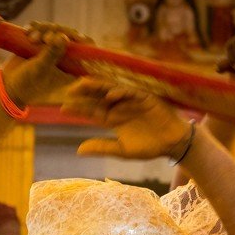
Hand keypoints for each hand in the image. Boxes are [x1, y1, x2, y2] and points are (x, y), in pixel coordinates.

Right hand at [3, 23, 85, 106]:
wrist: (10, 88)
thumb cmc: (27, 87)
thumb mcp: (39, 70)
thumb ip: (51, 54)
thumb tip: (62, 37)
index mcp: (75, 71)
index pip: (89, 52)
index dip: (86, 43)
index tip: (76, 39)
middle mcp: (69, 59)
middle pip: (74, 37)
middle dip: (60, 32)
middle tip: (46, 38)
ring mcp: (57, 50)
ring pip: (58, 30)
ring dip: (45, 30)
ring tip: (32, 39)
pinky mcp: (45, 43)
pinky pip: (45, 28)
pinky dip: (37, 28)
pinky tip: (28, 32)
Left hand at [62, 79, 190, 159]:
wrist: (172, 144)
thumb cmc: (148, 147)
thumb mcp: (122, 150)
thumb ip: (102, 147)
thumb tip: (78, 150)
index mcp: (112, 119)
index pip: (92, 112)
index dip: (78, 109)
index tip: (63, 108)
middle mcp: (119, 107)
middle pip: (98, 98)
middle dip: (84, 93)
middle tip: (69, 90)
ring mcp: (131, 101)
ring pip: (111, 90)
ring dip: (98, 87)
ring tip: (84, 84)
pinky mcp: (145, 97)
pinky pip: (131, 93)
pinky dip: (121, 93)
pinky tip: (110, 94)